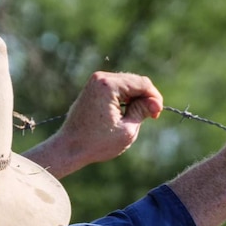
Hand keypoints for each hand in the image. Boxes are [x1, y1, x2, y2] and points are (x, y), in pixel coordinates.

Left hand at [22, 72, 162, 178]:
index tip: (157, 115)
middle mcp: (100, 78)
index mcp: (108, 85)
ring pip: (126, 84)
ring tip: (140, 117)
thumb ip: (142, 112)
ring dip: (136, 98)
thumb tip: (154, 102)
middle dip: (146, 97)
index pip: (142, 83)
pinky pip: (116, 89)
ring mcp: (95, 82)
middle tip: (152, 116)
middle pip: (135, 81)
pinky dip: (125, 99)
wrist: (69, 148)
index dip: (154, 98)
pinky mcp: (92, 89)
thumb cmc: (96, 143)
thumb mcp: (127, 130)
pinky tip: (128, 113)